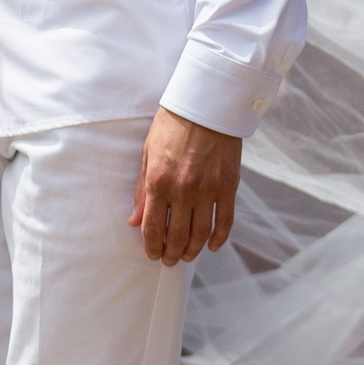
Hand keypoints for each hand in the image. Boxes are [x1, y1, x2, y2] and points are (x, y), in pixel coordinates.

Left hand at [130, 107, 241, 265]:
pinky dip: (219, 238)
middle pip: (177, 236)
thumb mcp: (148, 153)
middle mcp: (184, 189)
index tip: (152, 255)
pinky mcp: (229, 186)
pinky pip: (226, 221)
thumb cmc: (173, 125)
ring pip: (201, 234)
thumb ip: (142, 189)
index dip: (152, 247)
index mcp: (159, 181)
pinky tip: (213, 246)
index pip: (153, 227)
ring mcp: (209, 189)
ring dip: (193, 251)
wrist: (206, 104)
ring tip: (187, 256)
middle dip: (171, 254)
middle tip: (169, 261)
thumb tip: (134, 220)